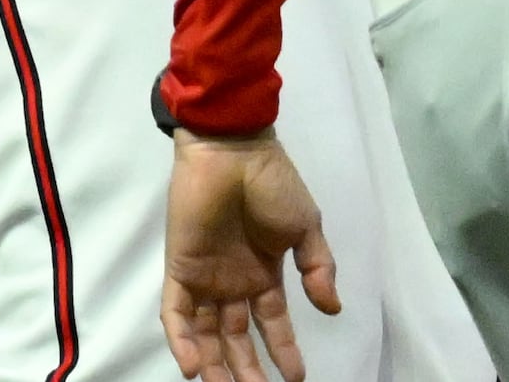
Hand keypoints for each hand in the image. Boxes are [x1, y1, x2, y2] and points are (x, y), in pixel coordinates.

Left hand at [162, 131, 338, 381]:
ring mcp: (205, 276)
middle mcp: (233, 281)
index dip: (284, 351)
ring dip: (215, 365)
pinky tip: (195, 368)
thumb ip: (318, 268)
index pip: (272, 324)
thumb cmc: (272, 183)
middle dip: (247, 369)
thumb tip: (332, 308)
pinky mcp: (180, 268)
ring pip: (206, 333)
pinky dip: (182, 341)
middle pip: (237, 337)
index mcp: (264, 273)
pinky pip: (176, 312)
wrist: (232, 149)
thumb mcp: (306, 226)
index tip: (297, 378)